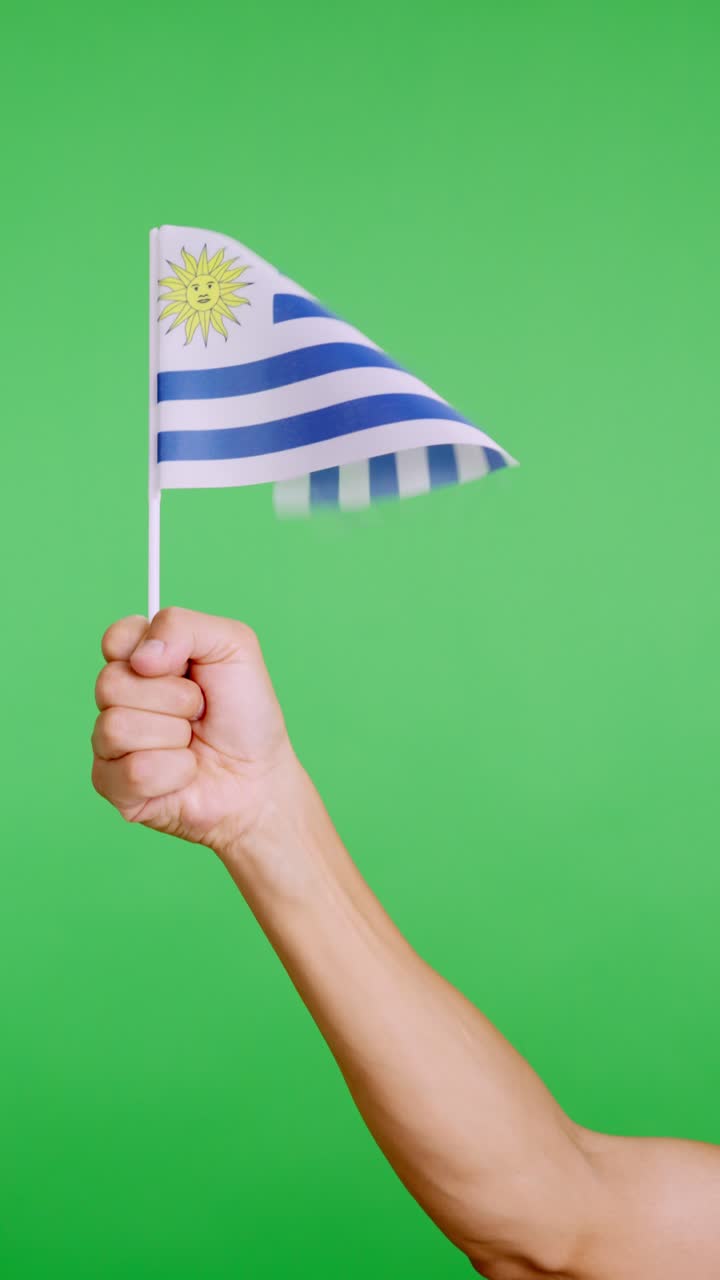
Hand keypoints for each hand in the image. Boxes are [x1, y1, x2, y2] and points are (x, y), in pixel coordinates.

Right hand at [92, 607, 296, 855]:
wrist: (260, 776)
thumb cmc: (246, 713)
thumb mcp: (233, 648)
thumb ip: (184, 626)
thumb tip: (141, 657)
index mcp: (142, 660)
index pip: (115, 639)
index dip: (148, 650)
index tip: (181, 666)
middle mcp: (119, 699)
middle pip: (110, 683)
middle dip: (174, 698)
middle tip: (199, 710)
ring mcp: (110, 743)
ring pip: (117, 728)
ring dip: (174, 736)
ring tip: (192, 742)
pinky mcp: (114, 786)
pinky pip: (132, 772)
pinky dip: (174, 771)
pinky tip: (185, 773)